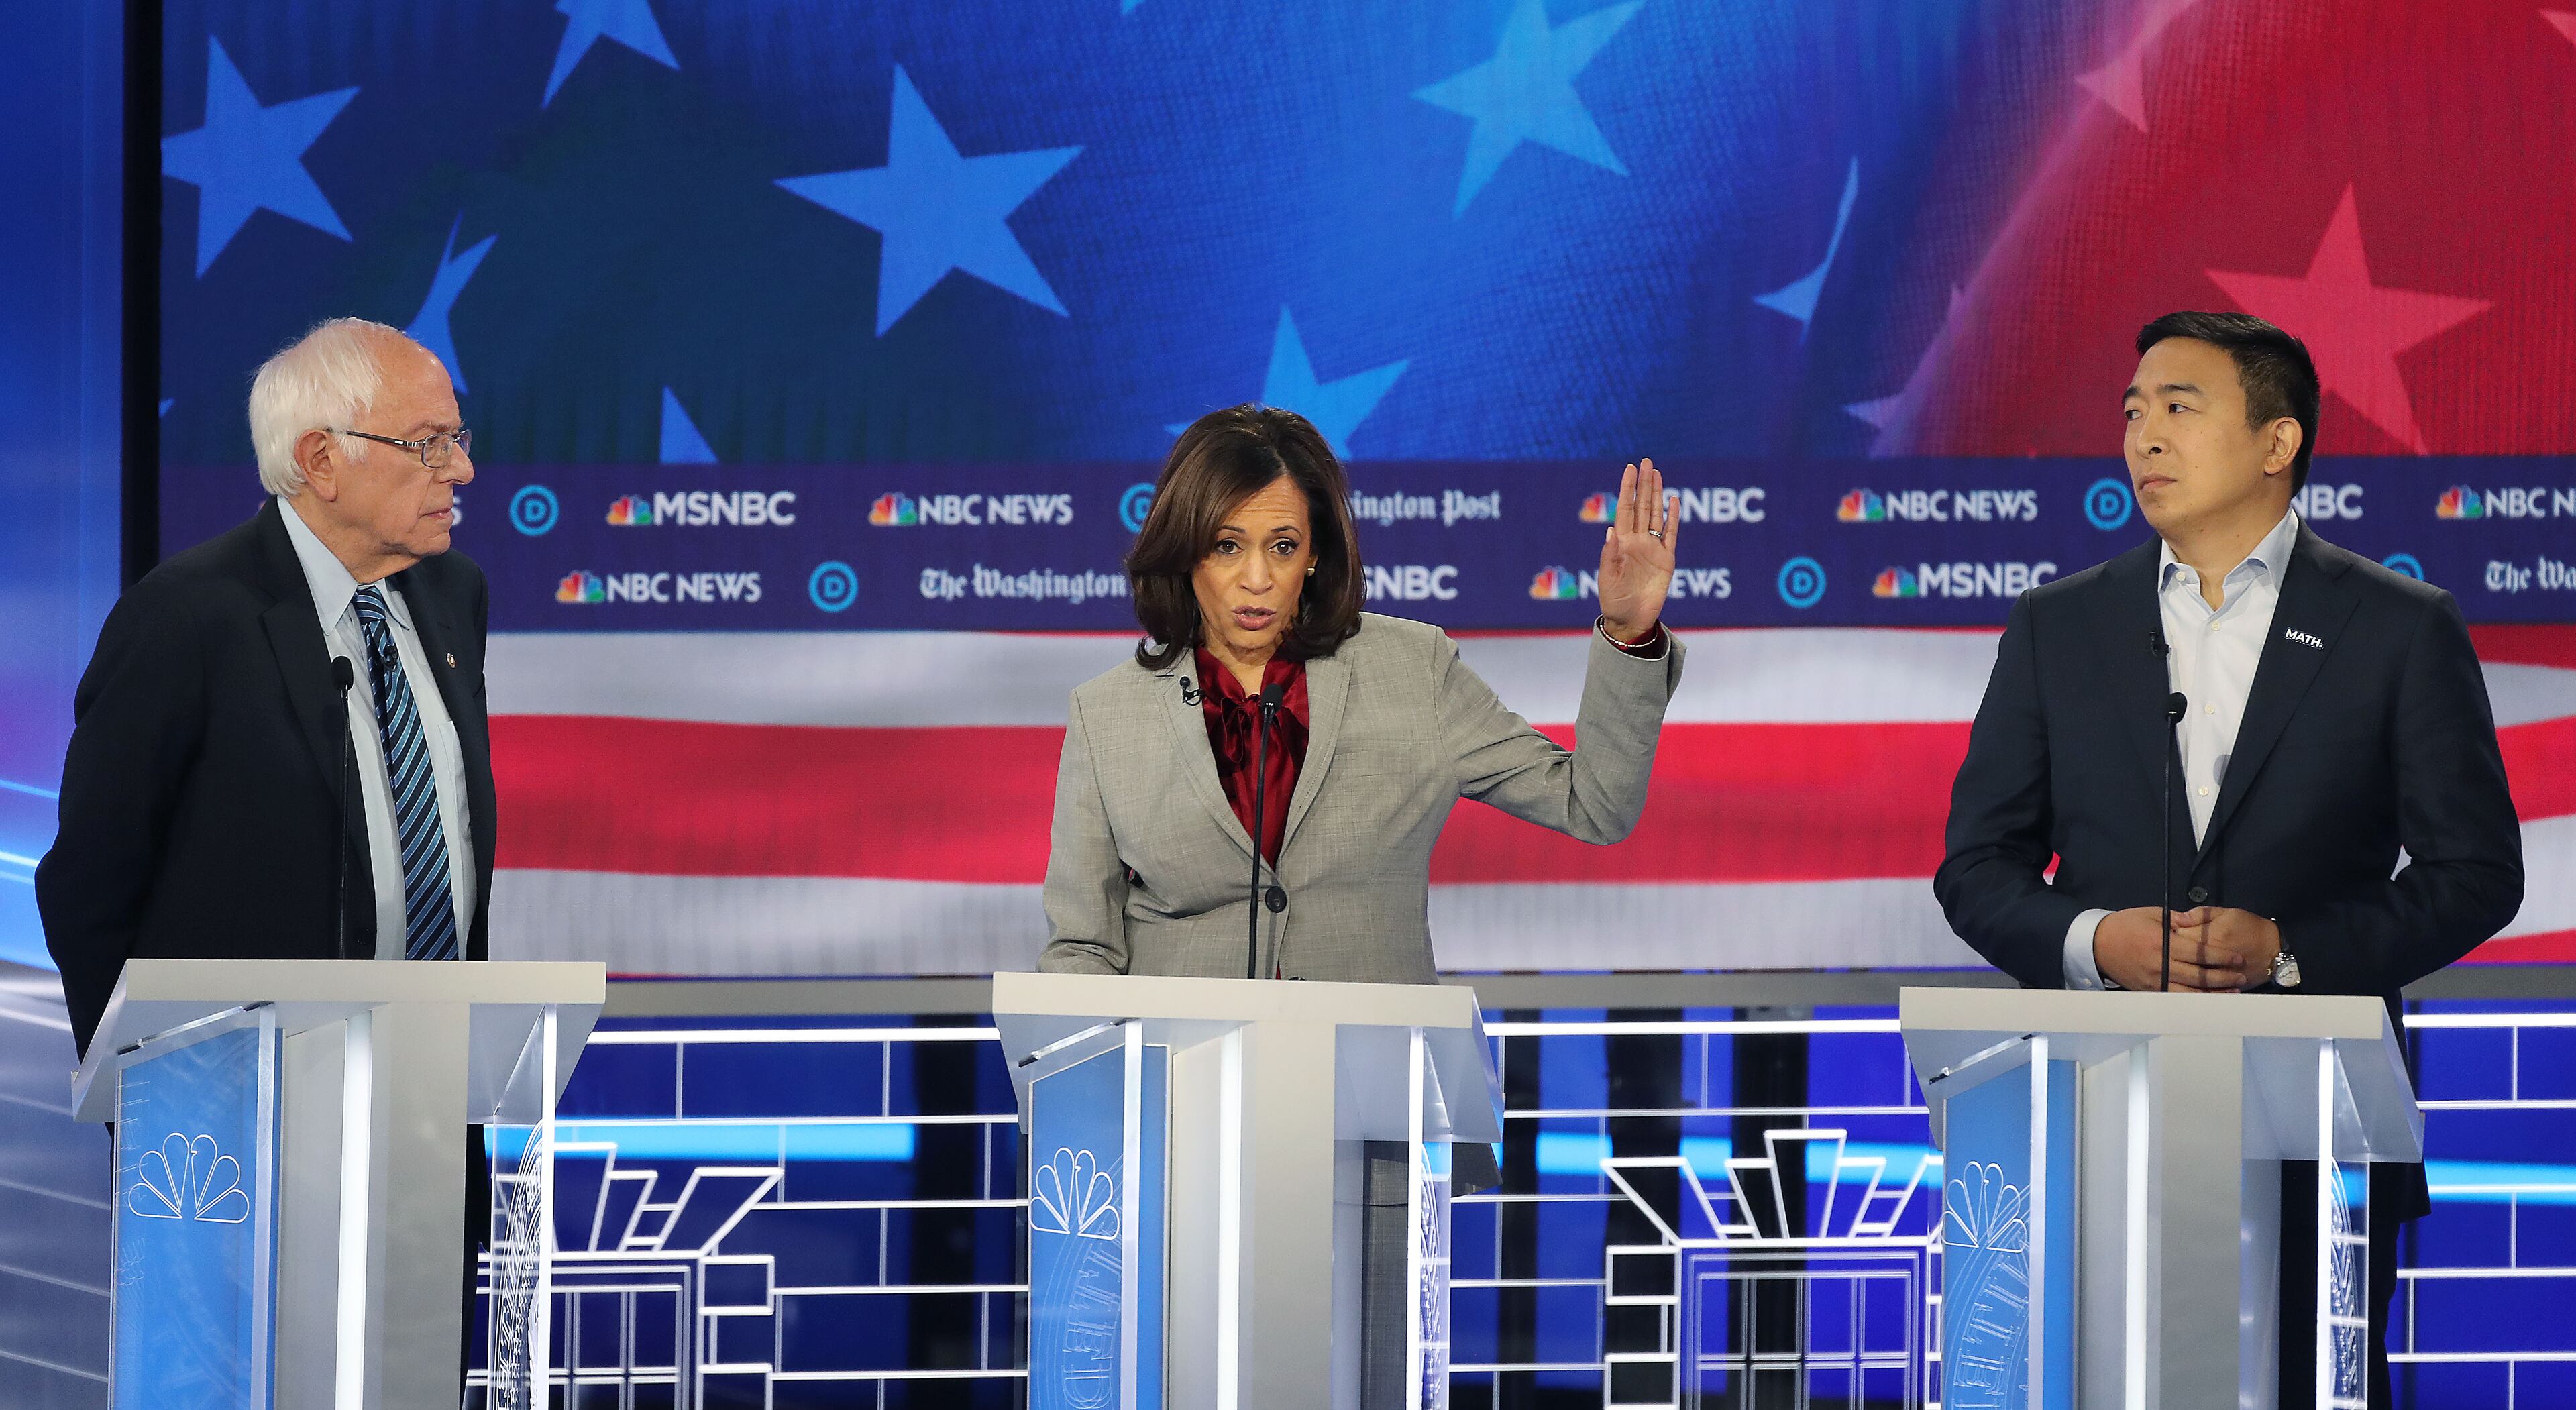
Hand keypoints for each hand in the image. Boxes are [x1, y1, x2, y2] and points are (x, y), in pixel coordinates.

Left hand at [1596, 458, 1676, 642]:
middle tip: (1646, 461)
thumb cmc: (1613, 601)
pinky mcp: (1666, 560)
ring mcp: (1652, 548)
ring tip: (1657, 473)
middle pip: (1642, 506)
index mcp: (1620, 543)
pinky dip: (1673, 518)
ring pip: (1656, 514)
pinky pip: (1671, 534)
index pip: (1625, 509)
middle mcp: (1637, 541)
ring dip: (1657, 494)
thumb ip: (1610, 556)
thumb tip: (1611, 531)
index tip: (1629, 469)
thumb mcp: (1607, 579)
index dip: (1627, 489)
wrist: (1630, 620)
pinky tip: (1673, 501)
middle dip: (1643, 484)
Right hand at [2092, 905, 2253, 991]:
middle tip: (2241, 975)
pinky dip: (2195, 1000)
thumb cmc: (2124, 925)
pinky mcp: (2150, 990)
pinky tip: (2209, 999)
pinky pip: (2176, 998)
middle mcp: (2160, 965)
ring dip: (2213, 993)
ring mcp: (2155, 981)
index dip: (2221, 956)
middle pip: (2199, 975)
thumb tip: (2196, 922)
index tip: (2237, 957)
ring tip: (2232, 991)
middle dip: (2223, 977)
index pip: (2199, 953)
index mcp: (2162, 944)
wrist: (2097, 944)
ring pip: (2190, 992)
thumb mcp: (2151, 914)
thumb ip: (2177, 920)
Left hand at [2173, 907, 2281, 985]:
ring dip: (2180, 971)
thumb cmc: (2251, 929)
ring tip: (2177, 965)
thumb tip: (2178, 918)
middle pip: (2178, 958)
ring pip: (2188, 976)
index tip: (2166, 933)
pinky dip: (2193, 987)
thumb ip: (2199, 914)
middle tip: (2170, 950)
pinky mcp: (2222, 986)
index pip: (2176, 937)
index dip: (2169, 935)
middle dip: (2171, 954)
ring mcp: (2216, 974)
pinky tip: (2188, 981)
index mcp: (2209, 937)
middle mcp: (2211, 958)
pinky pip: (2202, 990)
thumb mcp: (2226, 913)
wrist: (2274, 950)